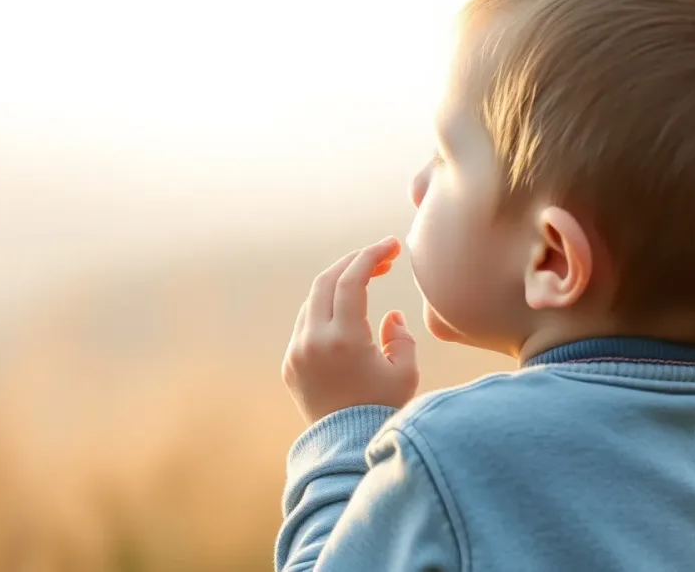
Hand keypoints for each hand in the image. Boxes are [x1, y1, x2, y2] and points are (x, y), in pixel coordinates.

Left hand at [282, 236, 419, 423]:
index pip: (352, 280)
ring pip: (313, 300)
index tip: (392, 246)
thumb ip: (401, 337)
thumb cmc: (382, 411)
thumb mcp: (405, 373)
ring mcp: (297, 351)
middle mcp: (313, 341)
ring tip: (366, 282)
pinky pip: (305, 323)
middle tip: (380, 257)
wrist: (345, 449)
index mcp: (344, 339)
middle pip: (326, 280)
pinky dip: (325, 309)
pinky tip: (346, 312)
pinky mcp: (290, 364)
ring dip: (338, 284)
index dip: (372, 256)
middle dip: (353, 262)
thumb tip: (388, 316)